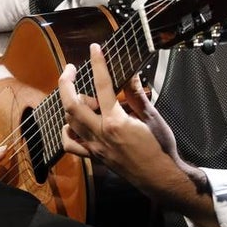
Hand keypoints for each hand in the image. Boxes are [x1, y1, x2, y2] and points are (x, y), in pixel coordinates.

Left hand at [58, 43, 177, 187]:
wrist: (160, 178)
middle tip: (70, 69)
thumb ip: (136, 94)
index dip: (97, 64)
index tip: (94, 49)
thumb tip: (130, 73)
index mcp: (116, 121)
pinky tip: (74, 122)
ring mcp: (94, 146)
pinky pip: (71, 143)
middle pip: (72, 104)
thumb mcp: (151, 117)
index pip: (102, 85)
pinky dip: (67, 130)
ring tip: (81, 95)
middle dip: (66, 82)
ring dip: (70, 104)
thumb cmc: (160, 147)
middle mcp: (100, 133)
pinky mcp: (94, 156)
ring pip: (69, 121)